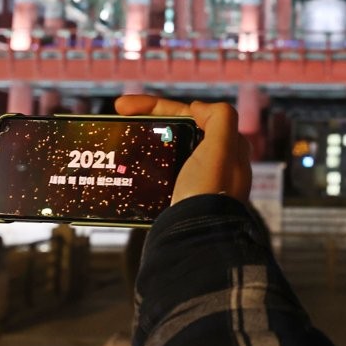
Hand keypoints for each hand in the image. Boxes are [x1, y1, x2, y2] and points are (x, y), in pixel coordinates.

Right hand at [115, 96, 251, 205]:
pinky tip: (127, 168)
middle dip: (147, 121)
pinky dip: (143, 168)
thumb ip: (220, 117)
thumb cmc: (208, 192)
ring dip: (144, 144)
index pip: (191, 115)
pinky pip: (161, 176)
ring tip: (119, 141)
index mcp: (228, 148)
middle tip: (117, 117)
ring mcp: (198, 183)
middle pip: (178, 131)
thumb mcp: (222, 148)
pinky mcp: (181, 201)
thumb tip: (198, 108)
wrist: (196, 240)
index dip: (157, 105)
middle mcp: (217, 164)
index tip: (124, 105)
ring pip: (168, 152)